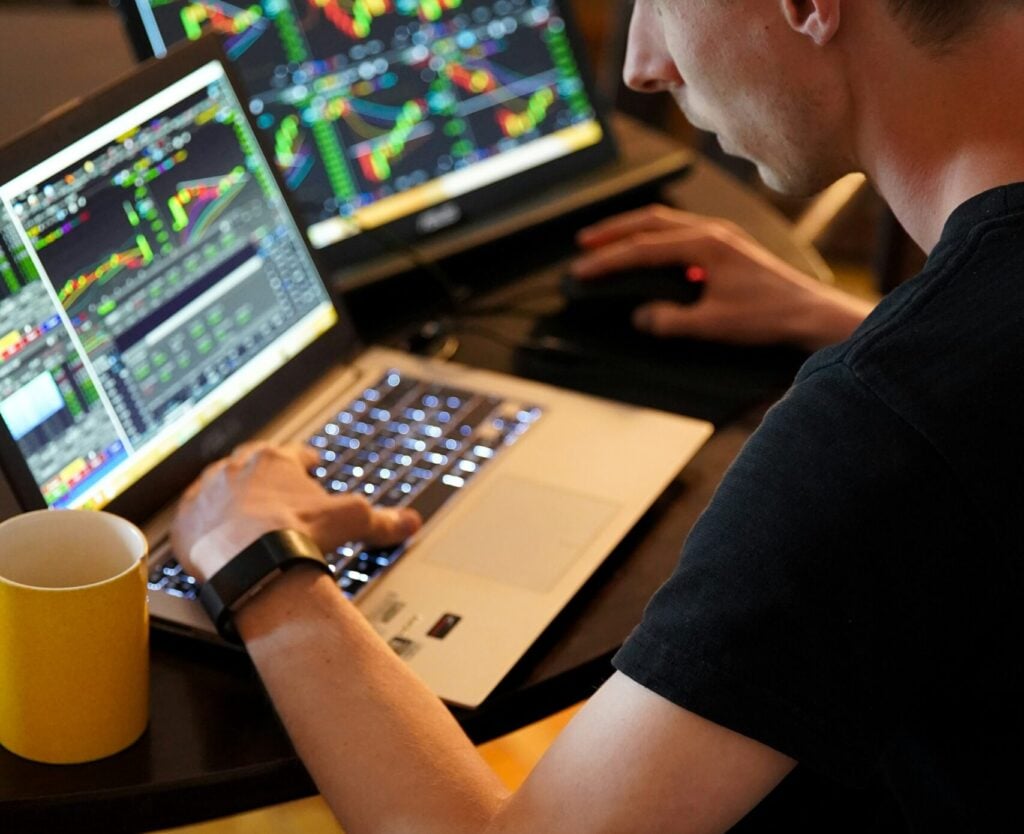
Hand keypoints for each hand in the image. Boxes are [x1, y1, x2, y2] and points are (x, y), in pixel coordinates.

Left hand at [171, 443, 420, 580]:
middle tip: (273, 491)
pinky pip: (193, 519)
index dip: (303, 461)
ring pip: (218, 489)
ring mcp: (206, 495)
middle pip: (251, 467)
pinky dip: (204, 527)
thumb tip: (409, 522)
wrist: (250, 562)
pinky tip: (212, 538)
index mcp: (274, 460)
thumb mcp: (351, 521)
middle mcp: (235, 470)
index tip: (309, 464)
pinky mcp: (185, 523)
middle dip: (263, 478)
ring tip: (240, 516)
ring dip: (229, 499)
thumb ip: (381, 519)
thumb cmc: (297, 534)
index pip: (292, 454)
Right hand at [572, 205, 872, 350]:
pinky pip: (681, 234)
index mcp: (705, 245)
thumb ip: (671, 320)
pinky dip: (655, 238)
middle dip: (614, 231)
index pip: (643, 248)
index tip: (583, 269)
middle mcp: (712, 232)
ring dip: (633, 230)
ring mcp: (721, 236)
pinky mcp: (728, 248)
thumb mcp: (713, 324)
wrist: (809, 314)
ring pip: (666, 223)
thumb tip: (641, 316)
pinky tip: (648, 253)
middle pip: (650, 221)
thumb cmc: (768, 316)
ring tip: (607, 241)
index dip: (609, 259)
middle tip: (584, 243)